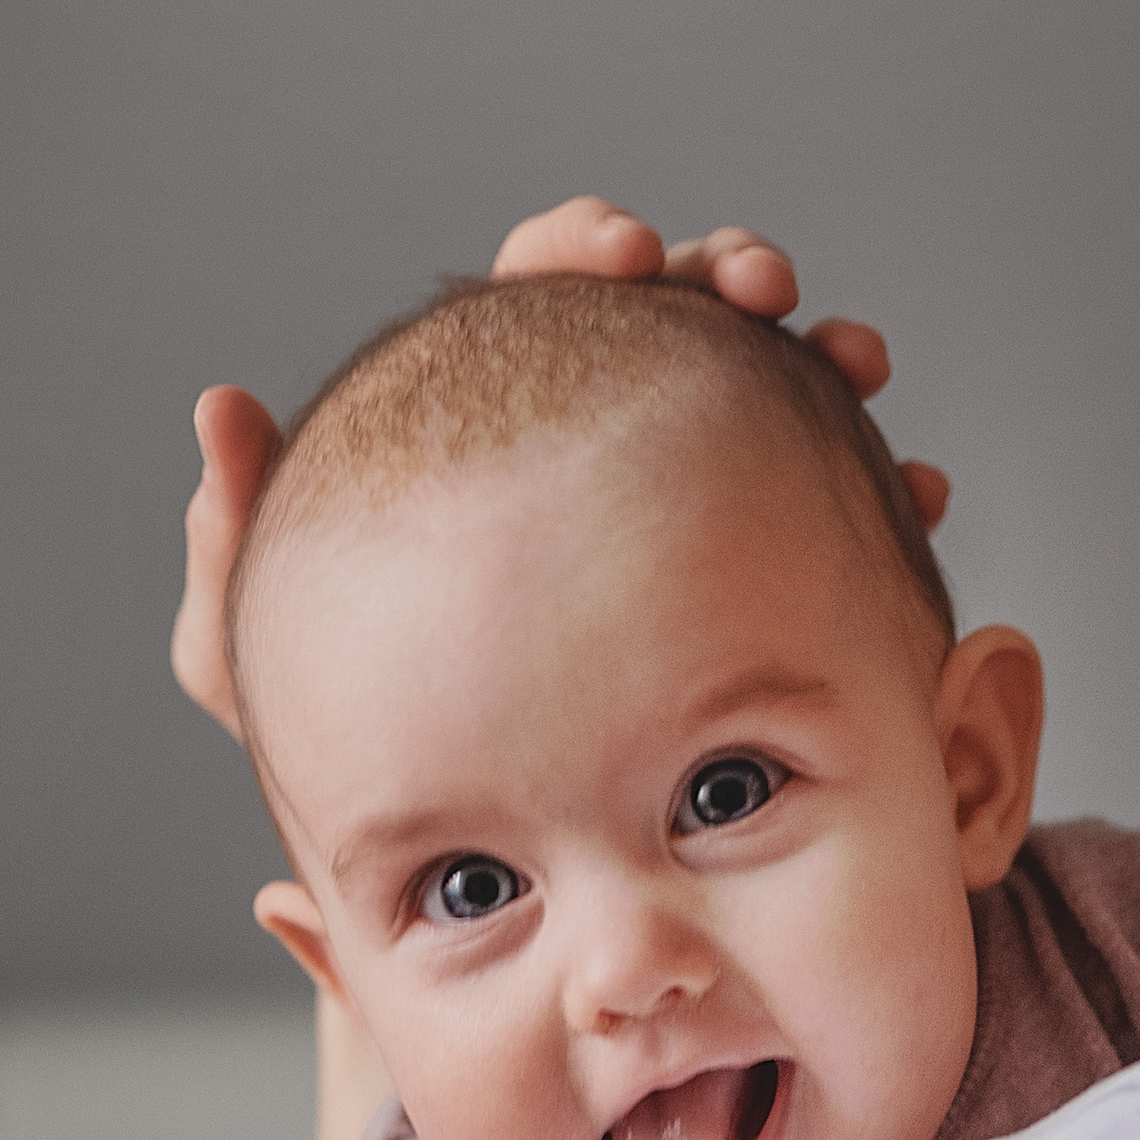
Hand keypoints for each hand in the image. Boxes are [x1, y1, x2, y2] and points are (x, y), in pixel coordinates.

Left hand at [172, 201, 946, 725]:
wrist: (508, 891)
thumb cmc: (378, 784)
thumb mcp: (289, 693)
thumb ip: (239, 571)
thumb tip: (223, 415)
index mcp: (489, 436)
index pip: (531, 299)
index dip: (574, 252)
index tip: (621, 248)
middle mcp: (593, 454)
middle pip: (661, 316)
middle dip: (717, 273)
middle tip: (761, 282)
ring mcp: (687, 515)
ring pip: (760, 397)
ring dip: (815, 355)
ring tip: (854, 364)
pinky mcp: (763, 584)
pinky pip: (829, 513)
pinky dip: (874, 483)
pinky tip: (916, 488)